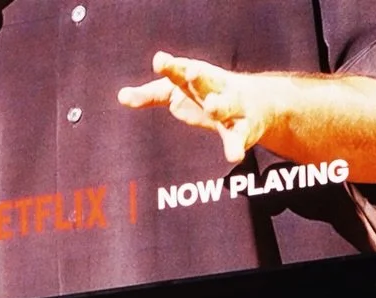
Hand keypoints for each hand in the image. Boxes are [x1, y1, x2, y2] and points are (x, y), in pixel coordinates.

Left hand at [118, 52, 273, 165]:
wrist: (255, 102)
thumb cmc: (204, 94)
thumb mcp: (176, 91)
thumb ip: (149, 95)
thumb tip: (121, 97)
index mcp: (194, 77)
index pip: (179, 69)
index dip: (170, 66)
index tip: (159, 62)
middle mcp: (213, 87)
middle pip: (205, 81)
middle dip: (198, 76)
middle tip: (191, 72)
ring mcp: (230, 106)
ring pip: (225, 105)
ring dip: (219, 105)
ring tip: (213, 109)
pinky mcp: (242, 128)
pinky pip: (238, 138)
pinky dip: (236, 146)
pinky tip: (234, 156)